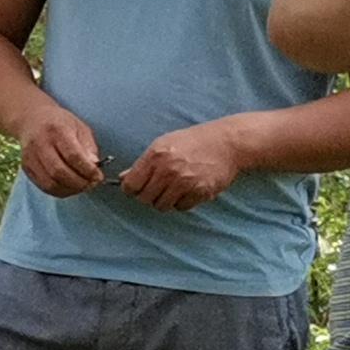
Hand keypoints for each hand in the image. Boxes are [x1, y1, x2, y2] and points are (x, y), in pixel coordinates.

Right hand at [18, 103, 104, 196]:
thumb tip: (94, 166)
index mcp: (57, 130)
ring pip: (50, 183)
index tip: (98, 176)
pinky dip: (59, 191)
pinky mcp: (26, 168)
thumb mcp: (79, 127)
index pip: (73, 155)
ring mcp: (31, 158)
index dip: (87, 170)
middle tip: (92, 184)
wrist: (31, 119)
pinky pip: (44, 186)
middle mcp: (41, 144)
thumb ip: (88, 147)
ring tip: (82, 187)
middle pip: (59, 172)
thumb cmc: (59, 122)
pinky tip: (69, 187)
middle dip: (79, 183)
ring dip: (70, 189)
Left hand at [120, 117, 252, 209]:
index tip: (137, 187)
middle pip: (145, 198)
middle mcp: (168, 170)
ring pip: (162, 206)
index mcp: (155, 156)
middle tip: (159, 188)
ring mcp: (185, 182)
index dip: (132, 188)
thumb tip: (123, 178)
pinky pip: (181, 207)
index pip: (131, 185)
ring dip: (166, 200)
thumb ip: (143, 163)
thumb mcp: (163, 145)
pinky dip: (183, 202)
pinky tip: (188, 190)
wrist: (226, 142)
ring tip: (174, 188)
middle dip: (148, 195)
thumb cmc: (192, 141)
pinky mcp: (200, 192)